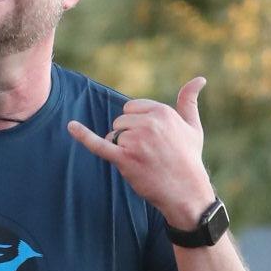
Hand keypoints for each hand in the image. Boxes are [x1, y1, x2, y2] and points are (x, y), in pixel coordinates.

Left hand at [69, 76, 213, 227]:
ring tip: (141, 161)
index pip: (131, 108)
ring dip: (121, 148)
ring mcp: (136, 141)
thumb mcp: (193, 127)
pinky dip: (84, 136)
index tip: (151, 139)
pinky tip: (71, 127)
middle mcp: (148, 123)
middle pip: (120, 121)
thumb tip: (199, 79)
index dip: (136, 123)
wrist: (186, 192)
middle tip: (147, 153)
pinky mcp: (125, 159)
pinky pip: (99, 144)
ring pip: (114, 135)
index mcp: (162, 112)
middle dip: (127, 135)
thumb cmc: (189, 159)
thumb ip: (189, 101)